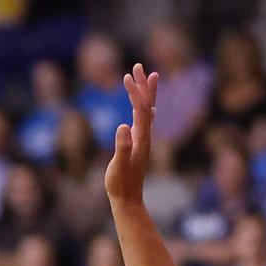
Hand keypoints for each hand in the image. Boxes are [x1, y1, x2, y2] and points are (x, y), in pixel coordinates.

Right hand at [105, 64, 158, 207]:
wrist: (129, 200)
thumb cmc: (121, 184)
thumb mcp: (119, 165)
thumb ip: (122, 146)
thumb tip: (123, 126)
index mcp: (141, 138)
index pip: (140, 109)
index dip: (134, 92)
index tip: (126, 76)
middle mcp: (145, 136)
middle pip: (146, 105)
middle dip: (142, 85)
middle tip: (138, 66)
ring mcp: (143, 140)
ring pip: (146, 110)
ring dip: (144, 93)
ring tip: (144, 77)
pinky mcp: (138, 145)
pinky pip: (143, 120)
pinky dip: (142, 107)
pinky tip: (142, 106)